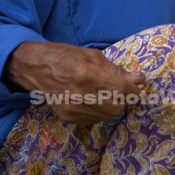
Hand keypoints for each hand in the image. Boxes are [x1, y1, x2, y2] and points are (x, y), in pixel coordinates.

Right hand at [4, 41, 144, 124]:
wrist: (36, 68)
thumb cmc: (65, 56)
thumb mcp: (92, 55)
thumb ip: (115, 69)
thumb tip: (138, 79)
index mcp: (86, 75)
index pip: (120, 89)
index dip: (133, 88)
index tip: (138, 83)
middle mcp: (79, 96)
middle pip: (117, 106)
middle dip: (125, 98)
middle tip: (123, 88)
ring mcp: (72, 110)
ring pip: (107, 116)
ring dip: (114, 104)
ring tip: (108, 92)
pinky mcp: (68, 118)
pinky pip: (95, 119)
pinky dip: (101, 111)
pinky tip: (95, 99)